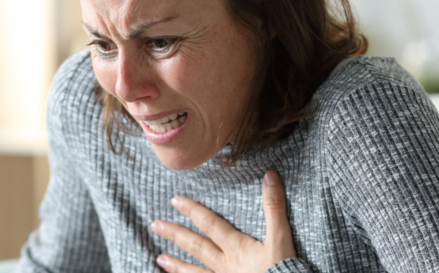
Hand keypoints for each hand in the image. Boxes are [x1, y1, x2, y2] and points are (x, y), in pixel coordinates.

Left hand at [150, 170, 296, 272]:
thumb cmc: (283, 268)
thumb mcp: (282, 236)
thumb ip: (274, 207)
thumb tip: (270, 175)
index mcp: (236, 247)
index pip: (210, 224)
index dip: (192, 210)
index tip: (174, 200)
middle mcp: (225, 264)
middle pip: (196, 246)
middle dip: (175, 234)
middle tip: (155, 225)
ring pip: (195, 271)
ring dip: (176, 265)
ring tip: (159, 258)